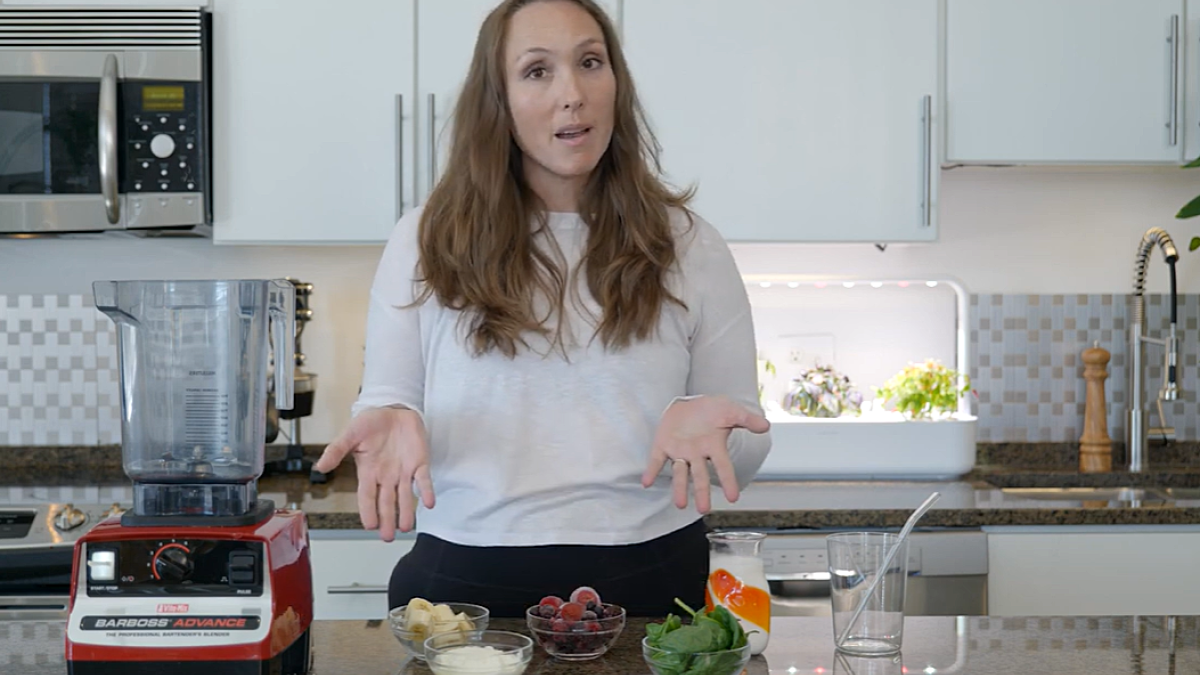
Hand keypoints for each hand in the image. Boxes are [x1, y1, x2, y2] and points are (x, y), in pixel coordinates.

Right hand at [314, 407, 433, 540]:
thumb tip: (320, 467)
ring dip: (406, 512)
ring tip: (405, 528)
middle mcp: (386, 476)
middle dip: (387, 520)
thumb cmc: (371, 422)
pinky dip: (426, 491)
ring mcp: (404, 471)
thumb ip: (336, 450)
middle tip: (388, 537)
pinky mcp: (420, 462)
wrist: (393, 409)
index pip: (367, 496)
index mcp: (368, 471)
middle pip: (386, 502)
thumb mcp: (350, 434)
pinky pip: (423, 479)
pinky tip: (428, 503)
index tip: (369, 526)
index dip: (368, 511)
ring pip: (404, 496)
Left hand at [641, 396, 769, 513]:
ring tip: (680, 505)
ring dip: (679, 488)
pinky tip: (647, 482)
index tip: (734, 498)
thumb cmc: (712, 410)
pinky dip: (652, 471)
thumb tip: (765, 426)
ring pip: (680, 473)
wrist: (689, 402)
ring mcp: (679, 451)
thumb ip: (746, 419)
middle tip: (703, 509)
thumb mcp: (731, 411)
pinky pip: (656, 460)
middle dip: (701, 492)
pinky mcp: (663, 445)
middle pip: (700, 476)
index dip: (728, 481)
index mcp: (714, 447)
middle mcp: (697, 454)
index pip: (723, 467)